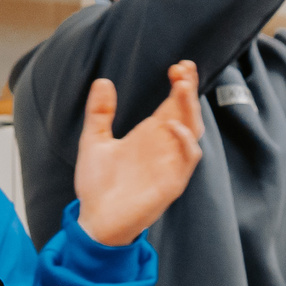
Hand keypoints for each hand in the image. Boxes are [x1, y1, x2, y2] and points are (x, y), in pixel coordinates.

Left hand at [74, 64, 203, 247]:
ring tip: (181, 87)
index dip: (180, 84)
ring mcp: (170, 164)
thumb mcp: (93, 142)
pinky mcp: (172, 183)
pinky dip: (185, 142)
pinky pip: (188, 159)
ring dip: (189, 109)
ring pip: (192, 130)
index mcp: (150, 135)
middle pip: (186, 112)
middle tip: (182, 69)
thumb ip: (99, 113)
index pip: (173, 104)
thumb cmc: (97, 185)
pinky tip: (174, 127)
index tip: (178, 65)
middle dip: (188, 90)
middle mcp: (164, 146)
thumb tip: (102, 81)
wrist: (94, 220)